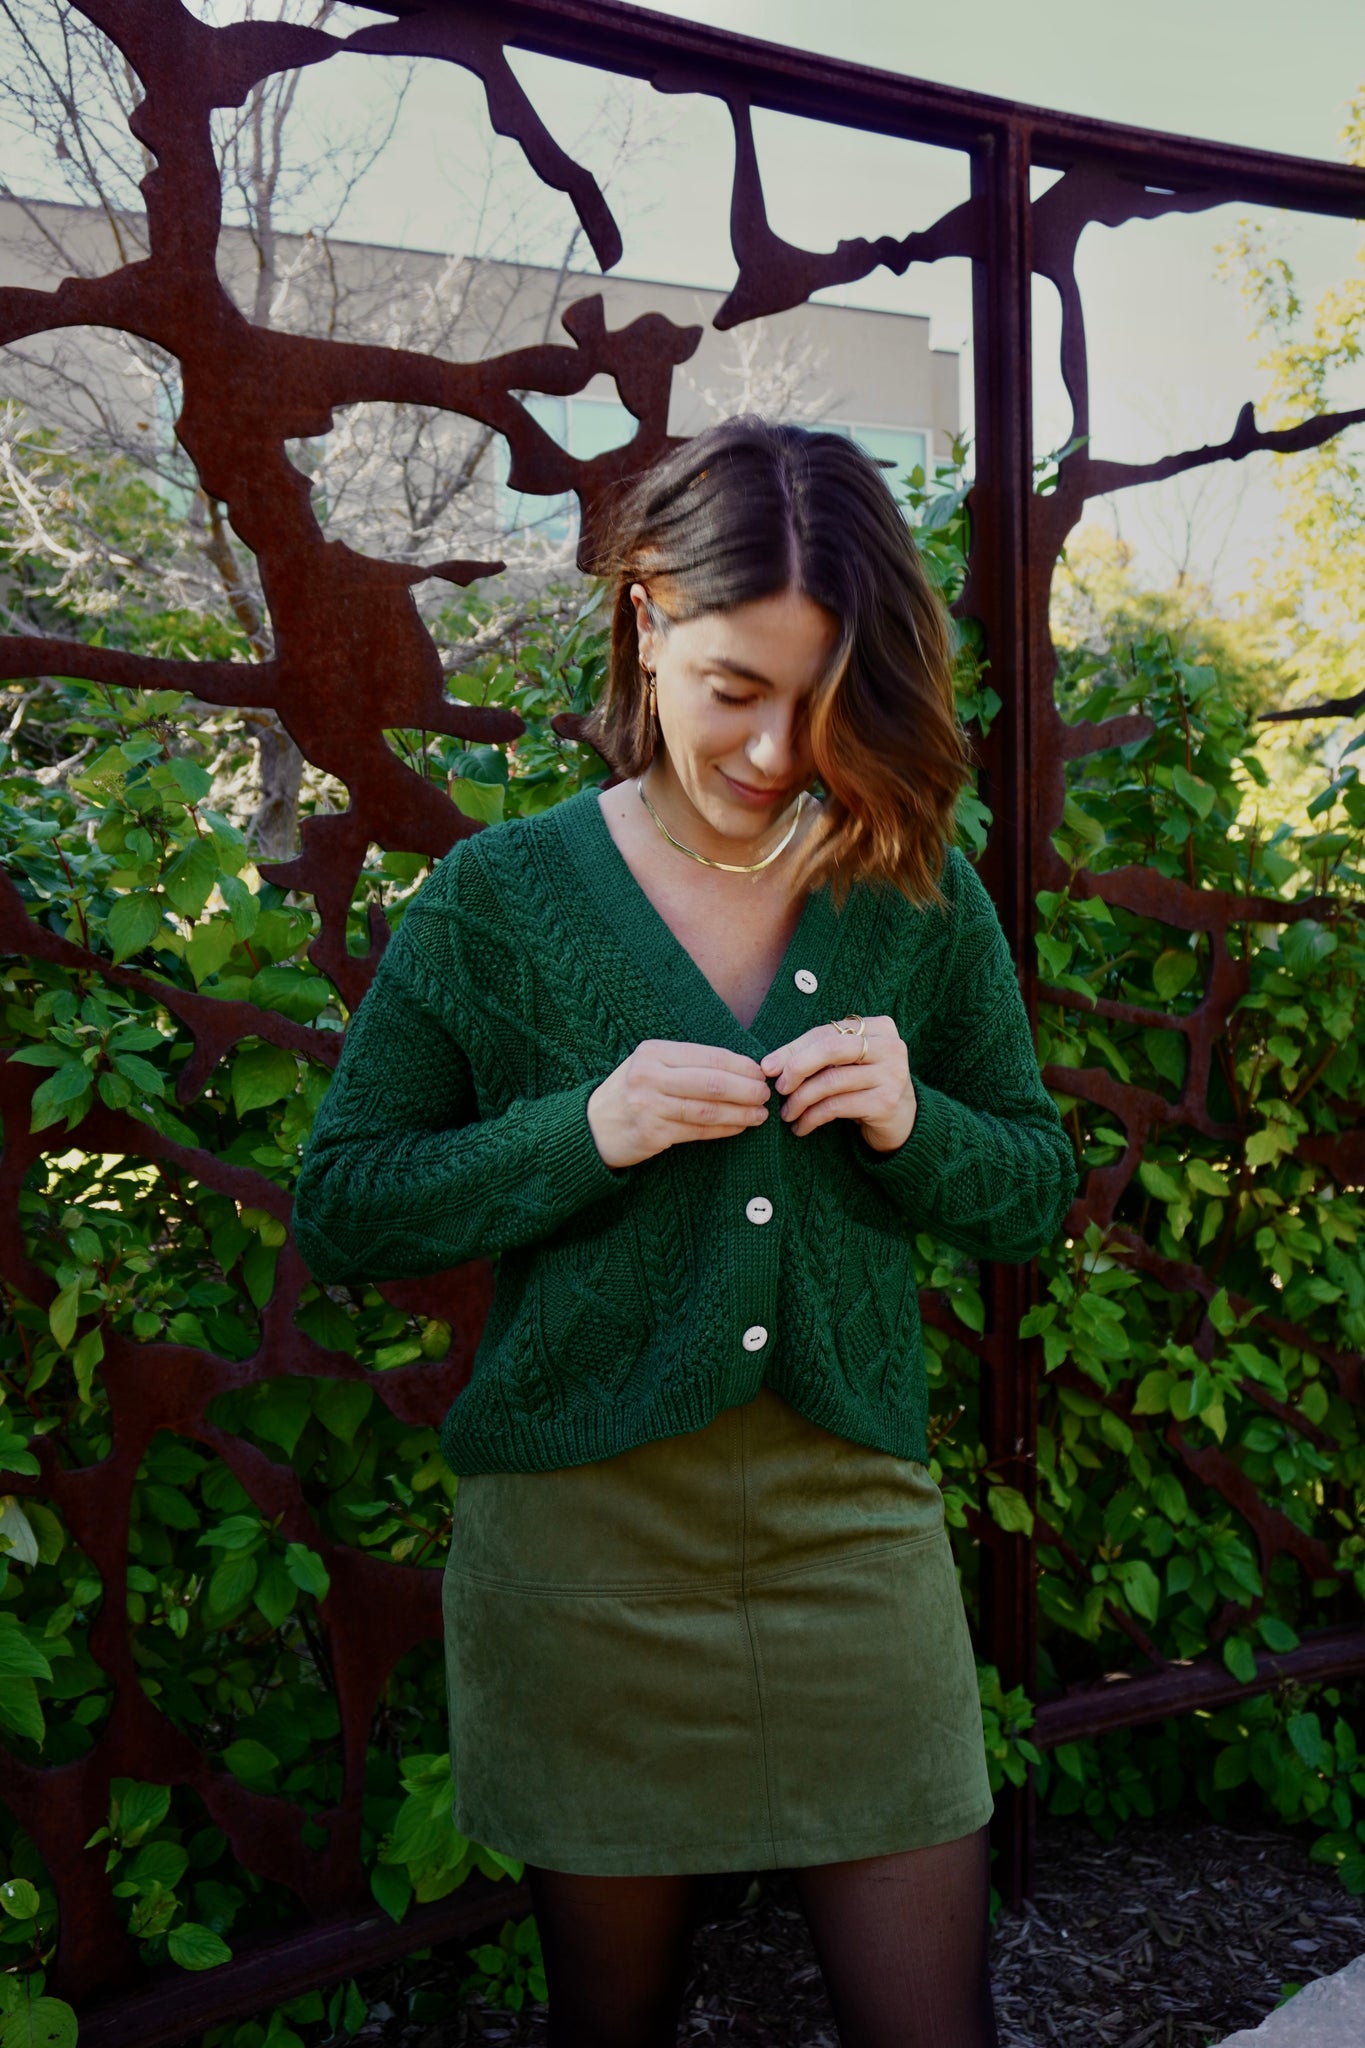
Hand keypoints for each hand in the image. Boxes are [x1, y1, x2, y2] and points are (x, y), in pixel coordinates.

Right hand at [587, 1039, 771, 1168]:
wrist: (591, 1127)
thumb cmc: (631, 1094)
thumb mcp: (651, 1067)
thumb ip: (688, 1065)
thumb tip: (743, 1068)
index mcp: (652, 1052)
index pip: (708, 1056)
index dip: (741, 1065)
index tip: (760, 1073)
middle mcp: (649, 1076)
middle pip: (712, 1082)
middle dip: (746, 1089)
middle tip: (765, 1095)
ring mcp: (649, 1106)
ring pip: (708, 1109)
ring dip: (740, 1112)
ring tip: (760, 1114)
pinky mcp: (652, 1133)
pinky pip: (698, 1131)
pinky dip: (724, 1129)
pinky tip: (739, 1127)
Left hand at [759, 1015, 916, 1152]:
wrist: (904, 1121)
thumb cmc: (866, 1086)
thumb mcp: (844, 1065)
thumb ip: (814, 1056)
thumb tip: (769, 1065)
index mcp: (879, 1027)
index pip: (826, 1032)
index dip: (793, 1049)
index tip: (768, 1068)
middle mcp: (890, 1047)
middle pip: (830, 1049)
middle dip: (796, 1068)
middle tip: (778, 1088)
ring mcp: (891, 1074)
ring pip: (830, 1081)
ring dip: (800, 1100)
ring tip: (787, 1114)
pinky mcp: (886, 1103)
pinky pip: (836, 1106)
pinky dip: (812, 1118)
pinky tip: (801, 1127)